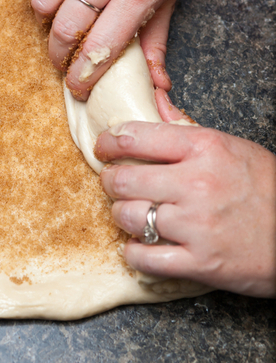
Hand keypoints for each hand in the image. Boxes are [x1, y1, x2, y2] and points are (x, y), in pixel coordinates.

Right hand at [18, 0, 190, 99]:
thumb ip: (157, 39)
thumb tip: (158, 84)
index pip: (102, 48)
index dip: (84, 76)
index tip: (77, 87)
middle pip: (66, 29)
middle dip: (57, 54)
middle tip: (60, 57)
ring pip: (41, 2)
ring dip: (44, 19)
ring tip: (57, 16)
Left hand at [97, 91, 275, 297]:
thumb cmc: (266, 186)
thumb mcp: (230, 146)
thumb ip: (185, 128)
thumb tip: (155, 100)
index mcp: (204, 147)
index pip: (136, 137)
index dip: (109, 142)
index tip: (103, 147)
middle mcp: (196, 183)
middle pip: (123, 179)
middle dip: (110, 181)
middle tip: (113, 183)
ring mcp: (196, 225)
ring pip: (128, 217)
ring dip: (121, 215)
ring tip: (130, 213)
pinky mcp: (199, 262)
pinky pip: (144, 258)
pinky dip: (133, 253)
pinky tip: (139, 245)